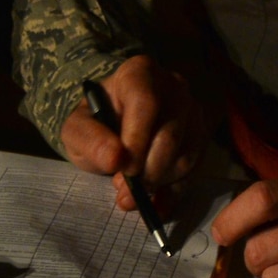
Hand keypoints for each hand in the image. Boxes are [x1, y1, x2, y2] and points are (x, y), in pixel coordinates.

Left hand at [61, 54, 205, 211]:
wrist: (111, 124)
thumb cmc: (95, 121)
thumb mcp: (77, 128)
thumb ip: (90, 139)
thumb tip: (115, 159)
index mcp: (139, 73)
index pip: (146, 103)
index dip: (136, 140)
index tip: (121, 168)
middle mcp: (174, 87)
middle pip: (170, 136)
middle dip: (145, 171)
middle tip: (122, 189)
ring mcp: (192, 112)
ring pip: (185, 157)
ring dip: (157, 183)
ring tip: (129, 190)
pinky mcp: (200, 138)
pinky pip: (194, 172)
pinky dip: (172, 193)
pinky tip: (153, 204)